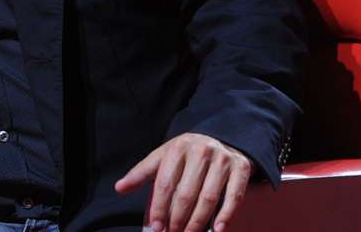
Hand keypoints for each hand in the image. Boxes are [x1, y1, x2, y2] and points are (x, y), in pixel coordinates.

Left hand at [114, 132, 250, 231]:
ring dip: (198, 223)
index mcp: (177, 147)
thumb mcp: (164, 157)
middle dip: (177, 220)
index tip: (156, 228)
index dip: (159, 208)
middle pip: (186, 194)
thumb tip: (119, 188)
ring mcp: (223, 159)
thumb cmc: (187, 154)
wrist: (222, 138)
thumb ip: (142, 173)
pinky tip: (217, 230)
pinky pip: (234, 197)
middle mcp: (201, 151)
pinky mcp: (241, 168)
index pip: (165, 183)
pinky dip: (226, 216)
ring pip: (209, 198)